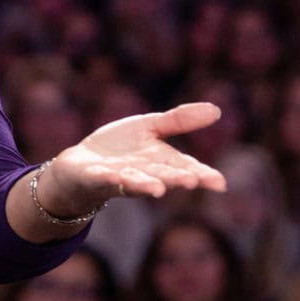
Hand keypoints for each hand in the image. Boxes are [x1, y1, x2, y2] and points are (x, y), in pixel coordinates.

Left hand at [38, 102, 226, 215]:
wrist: (79, 165)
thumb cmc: (119, 148)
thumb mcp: (150, 127)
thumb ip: (179, 121)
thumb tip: (217, 110)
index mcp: (161, 162)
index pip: (186, 168)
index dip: (203, 176)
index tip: (220, 184)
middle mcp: (143, 174)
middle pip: (163, 177)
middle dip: (176, 179)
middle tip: (192, 181)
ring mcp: (118, 178)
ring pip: (134, 183)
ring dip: (145, 185)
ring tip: (157, 189)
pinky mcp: (93, 178)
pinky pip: (101, 179)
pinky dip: (107, 178)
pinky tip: (113, 176)